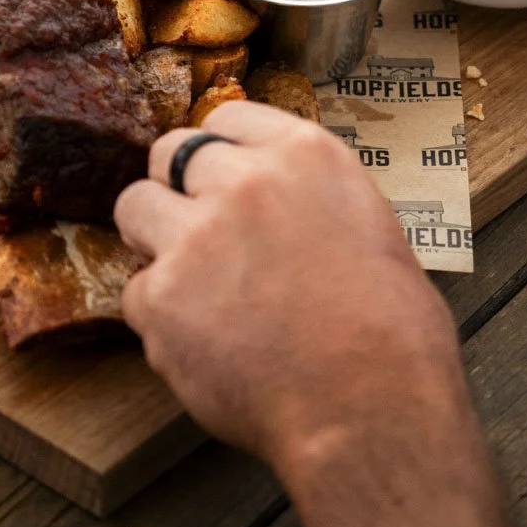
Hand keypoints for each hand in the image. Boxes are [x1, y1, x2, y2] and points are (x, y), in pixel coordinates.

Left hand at [114, 101, 461, 476]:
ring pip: (134, 208)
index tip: (220, 179)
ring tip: (189, 283)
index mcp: (305, 155)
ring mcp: (196, 237)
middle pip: (169, 152)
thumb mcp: (370, 229)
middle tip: (197, 231)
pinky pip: (135, 293)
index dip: (219, 153)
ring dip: (154, 240)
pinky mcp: (162, 298)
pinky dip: (159, 318)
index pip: (227, 118)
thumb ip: (310, 200)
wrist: (370, 408)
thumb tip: (283, 208)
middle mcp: (244, 182)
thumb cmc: (392, 336)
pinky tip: (202, 343)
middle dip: (177, 188)